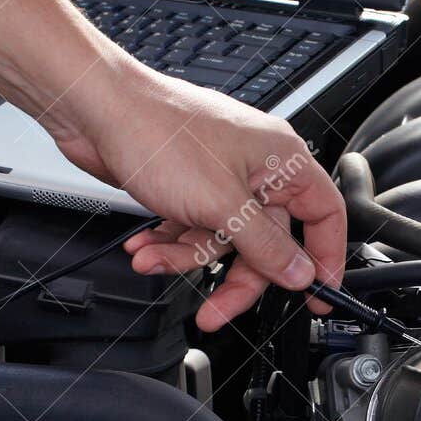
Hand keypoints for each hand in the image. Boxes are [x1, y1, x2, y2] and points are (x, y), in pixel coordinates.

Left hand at [51, 62, 345, 330]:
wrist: (96, 110)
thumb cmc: (158, 132)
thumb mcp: (222, 204)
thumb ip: (265, 246)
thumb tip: (299, 273)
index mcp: (282, 161)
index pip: (324, 216)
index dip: (324, 258)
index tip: (316, 294)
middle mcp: (256, 169)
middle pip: (266, 243)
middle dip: (235, 278)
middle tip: (217, 310)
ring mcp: (221, 178)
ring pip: (223, 241)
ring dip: (187, 257)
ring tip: (154, 258)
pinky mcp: (189, 186)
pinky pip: (193, 229)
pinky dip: (169, 243)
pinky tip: (146, 245)